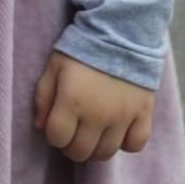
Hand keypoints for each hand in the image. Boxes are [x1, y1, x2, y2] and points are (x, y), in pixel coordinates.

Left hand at [33, 50, 154, 162]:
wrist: (119, 31)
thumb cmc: (81, 48)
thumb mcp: (54, 67)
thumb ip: (43, 97)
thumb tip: (40, 127)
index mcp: (72, 102)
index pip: (58, 139)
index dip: (55, 134)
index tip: (59, 123)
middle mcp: (98, 114)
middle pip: (80, 152)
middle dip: (72, 144)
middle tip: (75, 129)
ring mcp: (122, 116)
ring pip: (106, 153)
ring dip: (96, 145)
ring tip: (94, 129)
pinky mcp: (143, 113)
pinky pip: (135, 145)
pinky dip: (126, 142)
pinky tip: (118, 129)